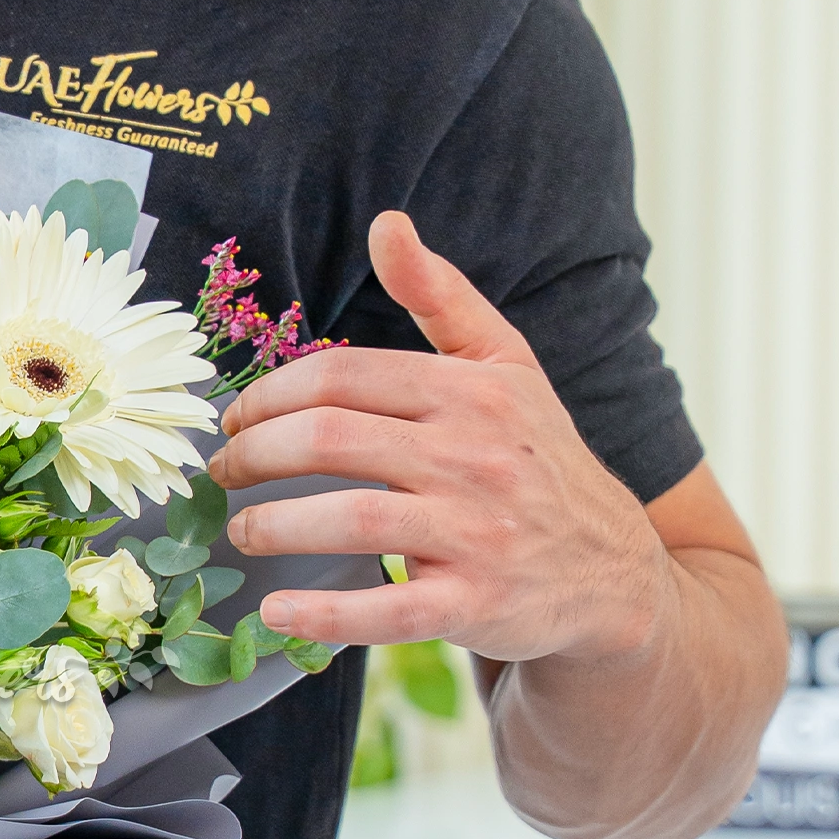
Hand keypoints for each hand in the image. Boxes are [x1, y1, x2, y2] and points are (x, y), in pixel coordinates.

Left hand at [208, 211, 671, 663]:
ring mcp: (476, 533)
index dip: (268, 397)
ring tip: (239, 529)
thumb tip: (386, 224)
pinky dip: (322, 614)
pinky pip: (386, 610)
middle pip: (328, 441)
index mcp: (471, 392)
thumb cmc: (539, 457)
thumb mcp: (507, 365)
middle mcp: (474, 456)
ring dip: (272, 525)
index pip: (340, 378)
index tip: (235, 420)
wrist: (616, 571)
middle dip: (253, 456)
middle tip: (222, 472)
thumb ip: (441, 296)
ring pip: (347, 520)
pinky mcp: (475, 605)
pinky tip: (275, 611)